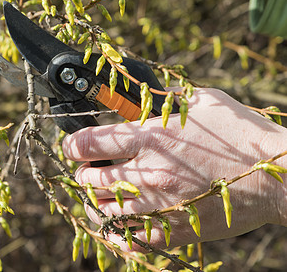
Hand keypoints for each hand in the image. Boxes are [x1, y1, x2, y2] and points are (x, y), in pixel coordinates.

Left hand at [62, 88, 286, 250]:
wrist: (277, 175)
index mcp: (151, 137)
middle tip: (88, 169)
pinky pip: (130, 239)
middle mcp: (148, 171)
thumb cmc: (241, 134)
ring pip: (103, 209)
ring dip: (93, 201)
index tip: (72, 146)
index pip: (88, 143)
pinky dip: (114, 233)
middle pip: (90, 178)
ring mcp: (159, 204)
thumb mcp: (203, 102)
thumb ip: (168, 101)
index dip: (72, 145)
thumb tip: (147, 100)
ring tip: (96, 195)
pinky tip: (114, 225)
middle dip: (82, 173)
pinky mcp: (174, 228)